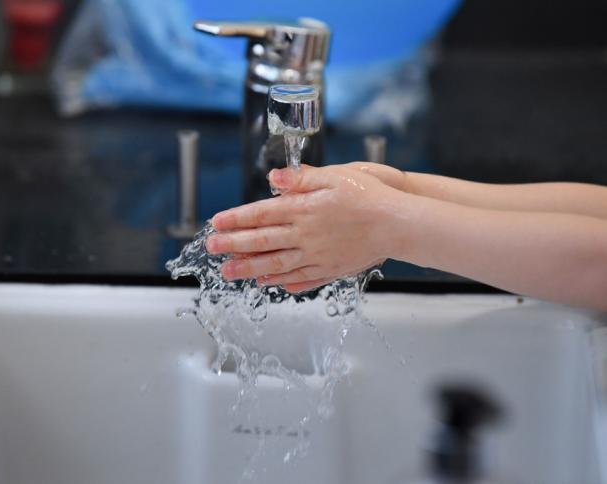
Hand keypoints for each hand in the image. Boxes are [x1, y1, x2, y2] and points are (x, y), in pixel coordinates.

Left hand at [206, 164, 410, 292]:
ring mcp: (317, 255)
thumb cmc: (369, 194)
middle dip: (233, 245)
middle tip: (212, 249)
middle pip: (262, 242)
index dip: (236, 219)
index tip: (216, 223)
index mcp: (303, 209)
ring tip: (229, 273)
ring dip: (249, 269)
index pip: (261, 214)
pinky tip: (267, 283)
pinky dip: (281, 281)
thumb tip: (273, 179)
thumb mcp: (335, 176)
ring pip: (275, 264)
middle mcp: (305, 234)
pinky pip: (301, 278)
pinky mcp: (331, 268)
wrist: (397, 222)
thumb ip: (301, 180)